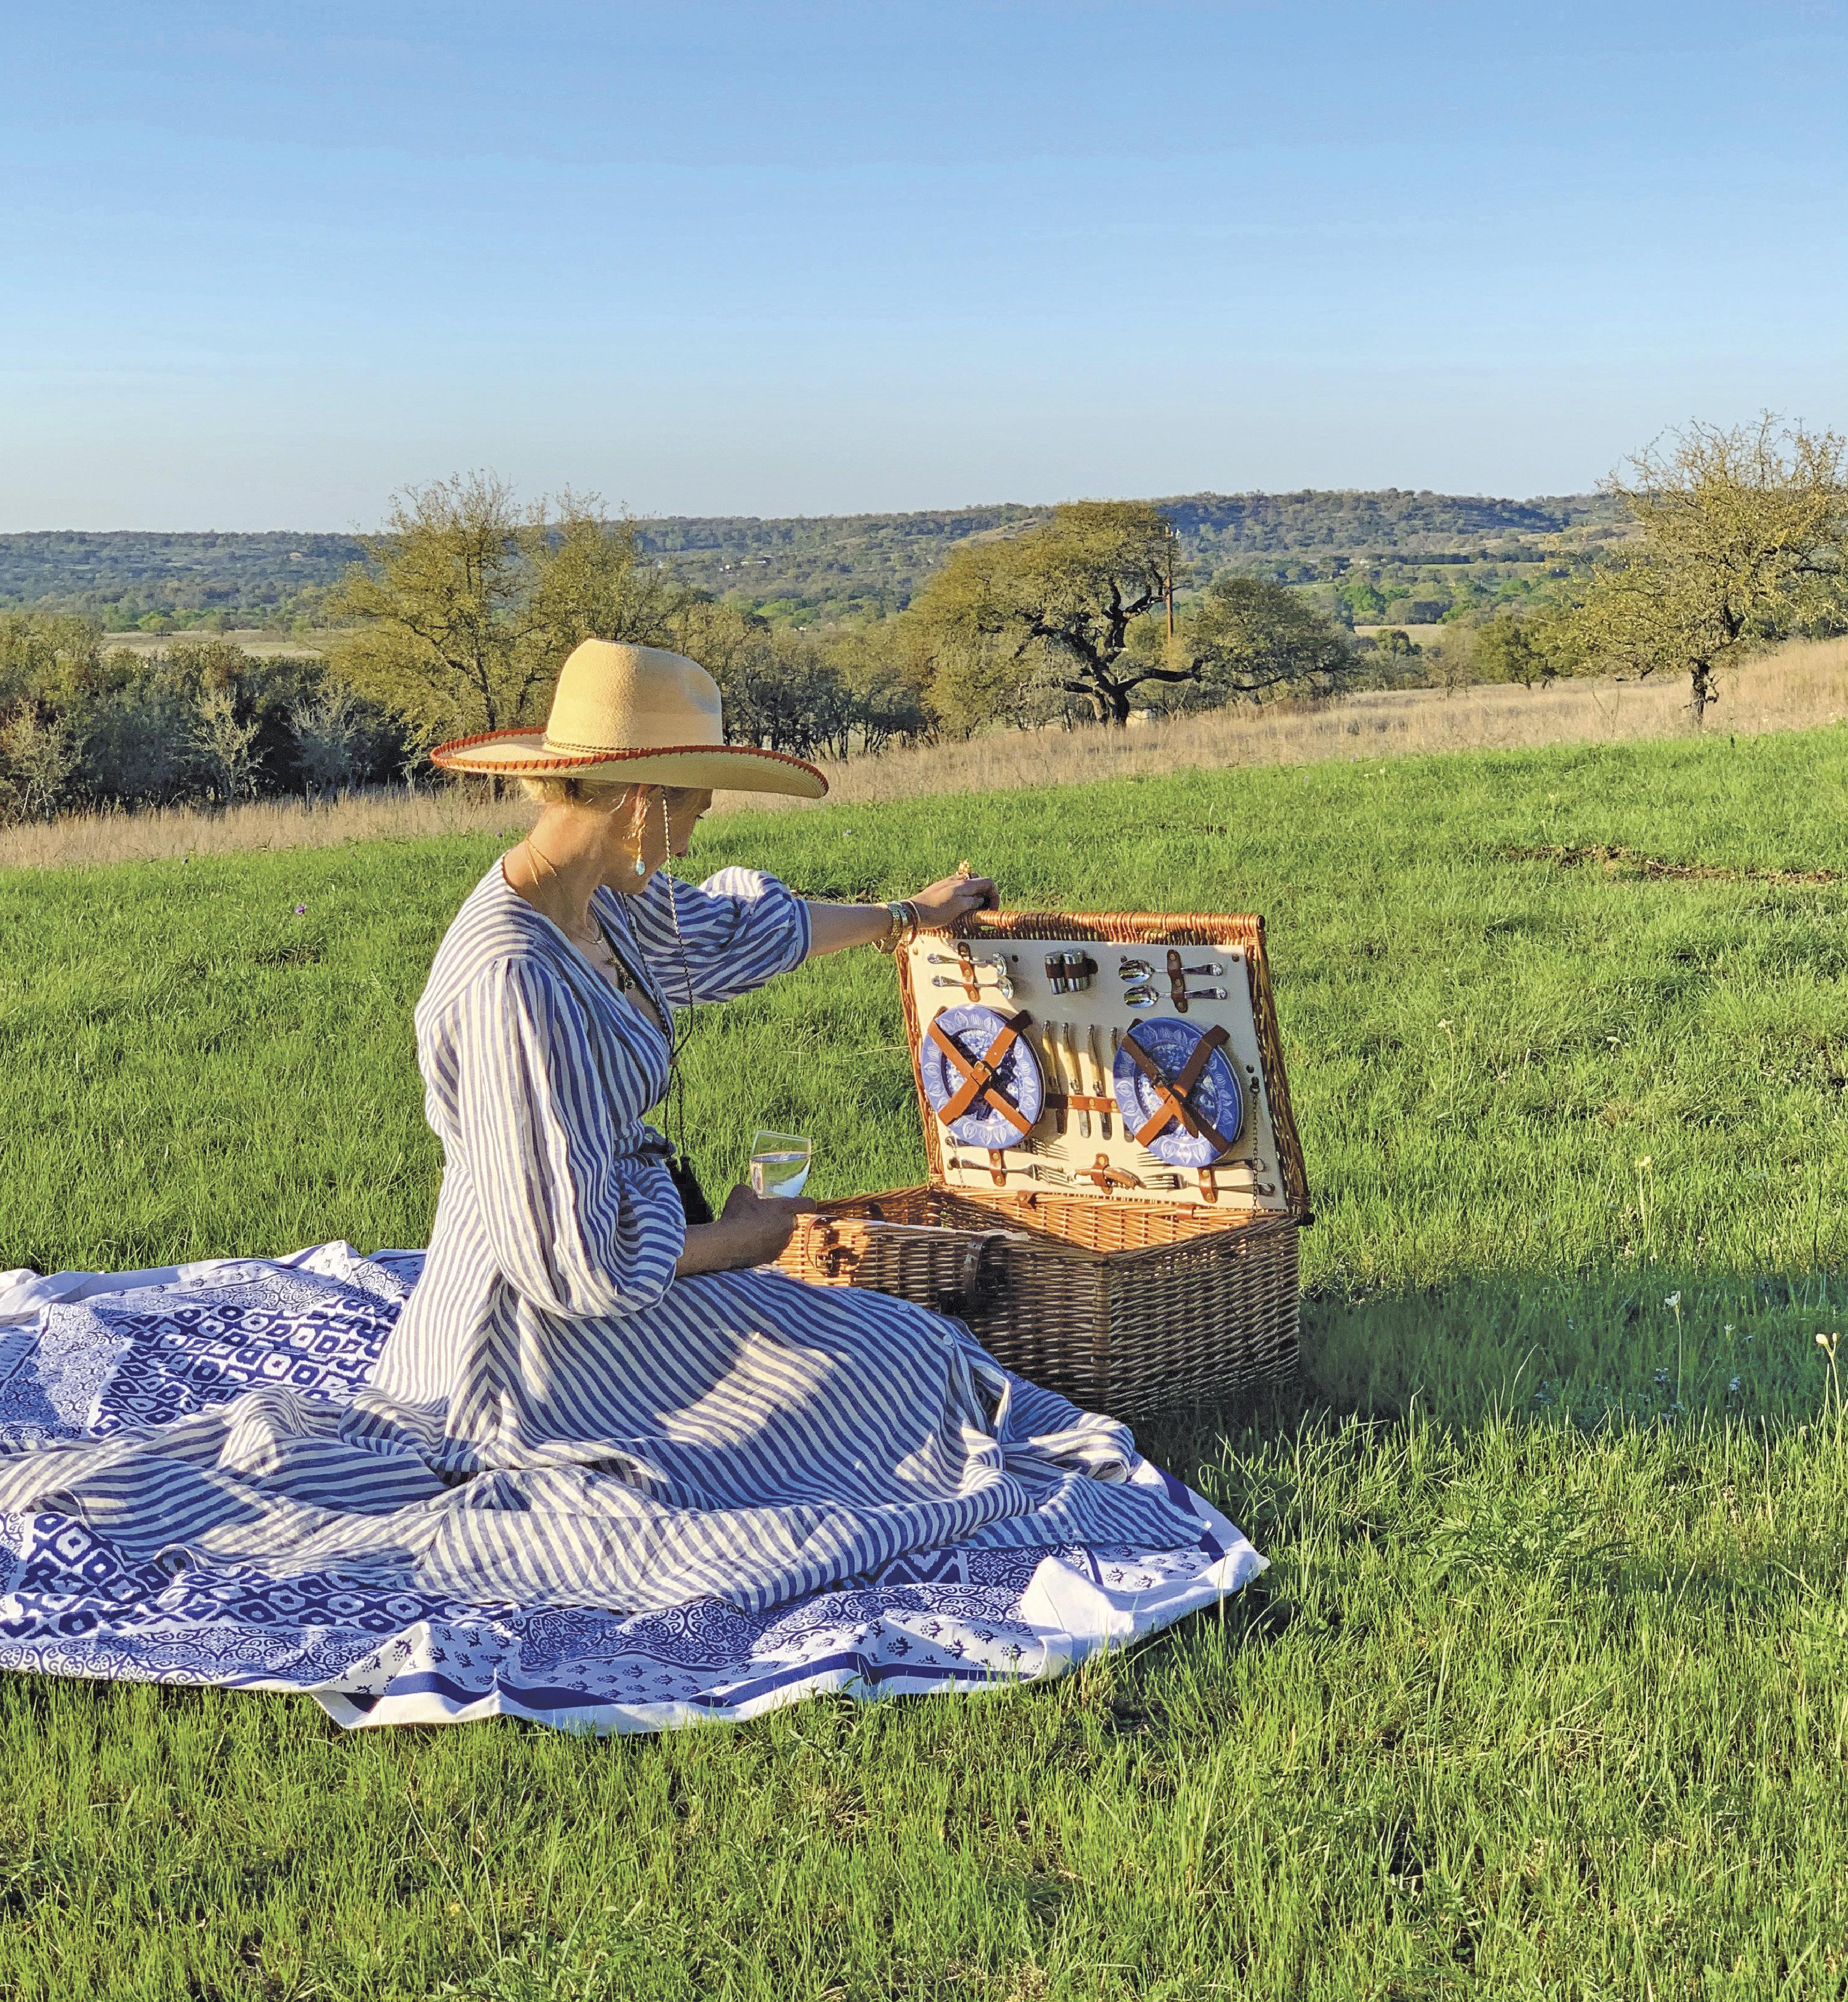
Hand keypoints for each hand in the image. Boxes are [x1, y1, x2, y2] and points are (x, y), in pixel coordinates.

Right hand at [676, 1184, 818, 1276]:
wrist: (727, 1245)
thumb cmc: (736, 1216)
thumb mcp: (741, 1193)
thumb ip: (751, 1191)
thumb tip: (751, 1194)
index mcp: (785, 1209)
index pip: (808, 1204)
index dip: (806, 1202)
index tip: (801, 1203)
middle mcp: (788, 1226)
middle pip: (793, 1220)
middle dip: (782, 1218)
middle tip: (765, 1216)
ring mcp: (782, 1244)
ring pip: (783, 1235)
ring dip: (774, 1233)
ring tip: (755, 1231)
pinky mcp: (773, 1257)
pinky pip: (774, 1248)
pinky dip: (766, 1246)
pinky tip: (751, 1243)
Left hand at [909, 864, 997, 932]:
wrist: (913, 912)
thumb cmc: (936, 911)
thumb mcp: (959, 908)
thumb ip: (973, 901)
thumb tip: (982, 899)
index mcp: (965, 883)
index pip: (988, 882)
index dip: (994, 895)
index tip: (992, 909)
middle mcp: (958, 879)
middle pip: (980, 881)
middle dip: (985, 894)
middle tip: (982, 909)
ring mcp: (949, 883)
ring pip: (969, 884)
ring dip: (974, 895)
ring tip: (971, 909)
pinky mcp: (941, 888)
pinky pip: (959, 888)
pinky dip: (964, 895)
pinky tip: (959, 906)